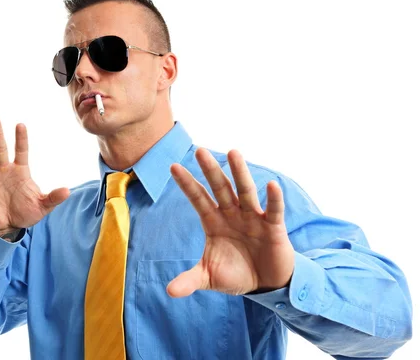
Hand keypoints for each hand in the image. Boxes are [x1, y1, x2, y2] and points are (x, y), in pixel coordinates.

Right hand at [0, 117, 69, 234]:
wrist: (9, 226)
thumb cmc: (27, 213)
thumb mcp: (42, 206)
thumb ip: (53, 198)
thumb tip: (68, 191)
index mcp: (21, 171)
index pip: (21, 151)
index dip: (21, 139)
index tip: (20, 125)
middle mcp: (5, 170)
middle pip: (1, 148)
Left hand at [166, 148, 294, 296]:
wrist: (266, 284)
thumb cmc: (236, 273)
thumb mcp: (210, 277)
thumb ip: (190, 280)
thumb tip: (169, 292)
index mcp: (214, 222)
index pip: (198, 199)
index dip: (187, 184)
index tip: (173, 166)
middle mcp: (232, 215)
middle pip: (220, 188)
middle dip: (210, 171)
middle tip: (200, 151)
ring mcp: (252, 218)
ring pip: (245, 192)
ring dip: (239, 173)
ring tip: (233, 152)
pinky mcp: (273, 227)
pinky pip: (273, 211)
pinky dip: (273, 199)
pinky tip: (271, 185)